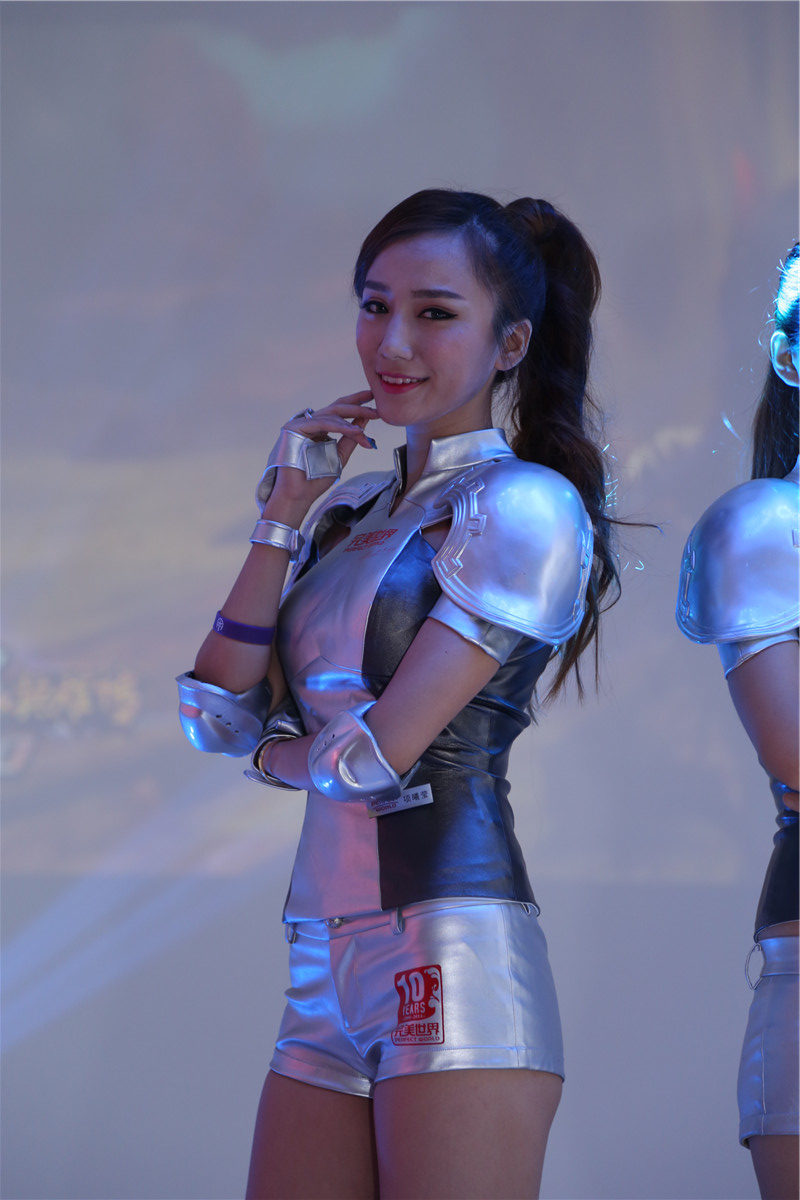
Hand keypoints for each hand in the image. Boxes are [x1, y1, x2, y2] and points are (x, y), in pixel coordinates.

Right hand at [268, 391, 378, 508]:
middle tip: (374, 403)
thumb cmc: (316, 478)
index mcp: (318, 428)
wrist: (300, 494)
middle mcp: (309, 423)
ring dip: (353, 416)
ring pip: (331, 414)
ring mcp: (300, 424)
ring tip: (370, 417)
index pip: (338, 411)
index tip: (374, 401)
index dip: (356, 404)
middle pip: (335, 407)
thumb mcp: (340, 454)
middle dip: (357, 404)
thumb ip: (350, 437)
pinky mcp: (294, 428)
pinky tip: (354, 430)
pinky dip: (340, 426)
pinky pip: (322, 423)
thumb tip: (364, 420)